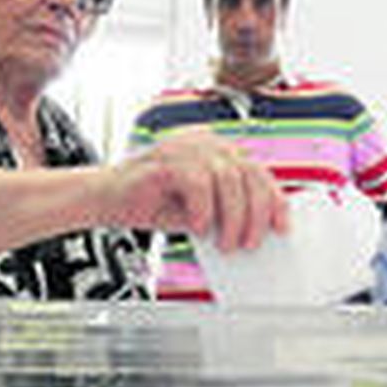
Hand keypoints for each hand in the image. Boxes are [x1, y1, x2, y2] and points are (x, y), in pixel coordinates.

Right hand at [101, 131, 288, 250]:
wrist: (104, 200)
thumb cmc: (151, 202)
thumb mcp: (200, 209)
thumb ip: (226, 209)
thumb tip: (258, 229)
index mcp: (215, 150)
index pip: (256, 170)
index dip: (273, 199)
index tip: (281, 227)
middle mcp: (203, 142)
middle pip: (248, 172)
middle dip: (255, 214)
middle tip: (249, 243)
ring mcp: (183, 147)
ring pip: (227, 177)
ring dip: (231, 217)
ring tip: (224, 243)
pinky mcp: (164, 160)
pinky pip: (197, 181)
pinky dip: (203, 208)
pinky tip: (198, 226)